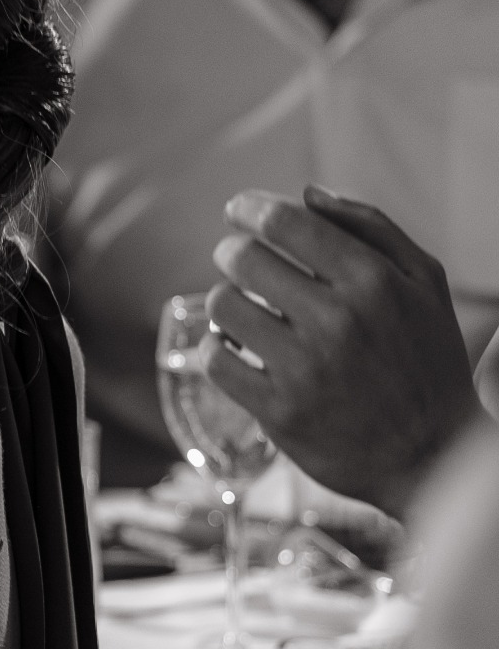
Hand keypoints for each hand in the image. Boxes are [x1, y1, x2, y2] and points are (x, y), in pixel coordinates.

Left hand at [203, 185, 478, 513]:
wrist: (435, 455)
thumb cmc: (426, 361)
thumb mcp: (423, 284)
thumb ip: (370, 228)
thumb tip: (308, 193)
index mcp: (374, 283)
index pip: (287, 224)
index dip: (250, 208)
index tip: (239, 210)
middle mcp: (338, 321)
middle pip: (244, 259)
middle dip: (232, 252)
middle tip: (237, 259)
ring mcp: (305, 368)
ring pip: (221, 306)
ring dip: (222, 301)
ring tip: (241, 309)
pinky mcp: (279, 411)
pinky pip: (214, 360)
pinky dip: (215, 348)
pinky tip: (235, 348)